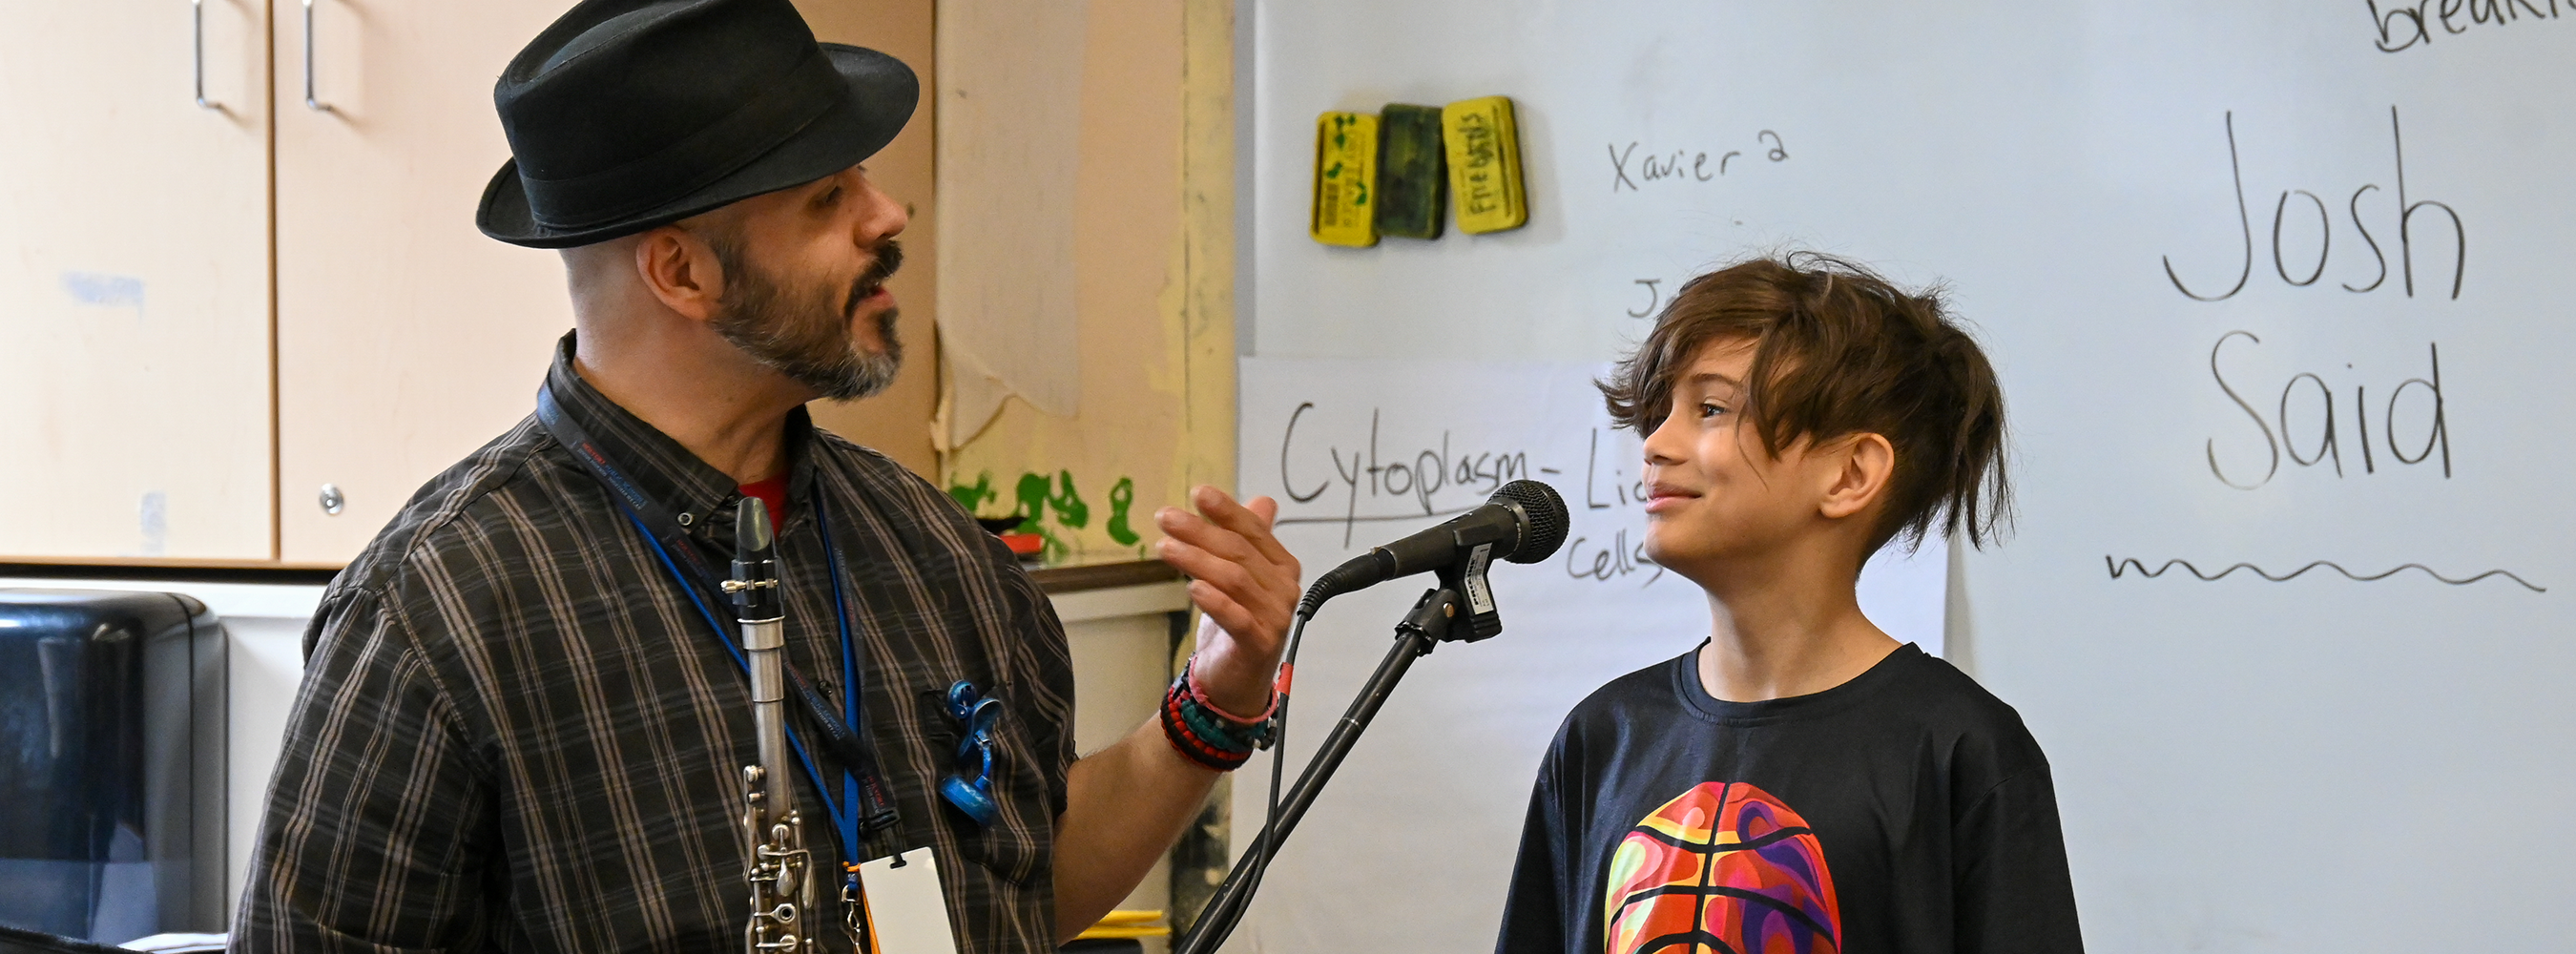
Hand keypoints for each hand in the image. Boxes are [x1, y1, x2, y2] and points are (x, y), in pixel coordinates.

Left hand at [1154, 486, 1300, 714]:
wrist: (1235, 681)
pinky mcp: (1260, 644)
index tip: (1198, 493)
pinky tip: (1193, 587)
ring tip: (1165, 547)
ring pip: (1234, 579)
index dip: (1226, 511)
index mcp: (1282, 567)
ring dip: (1197, 559)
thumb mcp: (1240, 577)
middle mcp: (1284, 589)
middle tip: (1166, 518)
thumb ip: (1250, 540)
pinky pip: (1237, 617)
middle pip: (1239, 552)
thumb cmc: (1237, 625)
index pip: (1253, 531)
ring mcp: (1275, 617)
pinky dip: (1215, 601)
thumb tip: (1263, 501)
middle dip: (1200, 531)